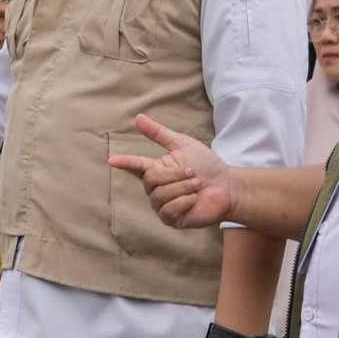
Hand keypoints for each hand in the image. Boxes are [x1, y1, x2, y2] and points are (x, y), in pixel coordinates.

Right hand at [107, 115, 236, 227]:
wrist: (227, 187)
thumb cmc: (207, 166)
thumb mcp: (183, 144)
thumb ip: (159, 133)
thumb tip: (138, 118)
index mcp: (156, 169)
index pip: (136, 165)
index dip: (125, 162)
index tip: (112, 160)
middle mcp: (155, 188)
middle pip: (151, 179)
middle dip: (175, 174)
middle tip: (193, 173)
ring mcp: (162, 205)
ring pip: (161, 194)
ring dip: (183, 187)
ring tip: (197, 186)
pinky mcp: (171, 219)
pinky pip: (169, 209)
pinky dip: (185, 201)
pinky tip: (194, 200)